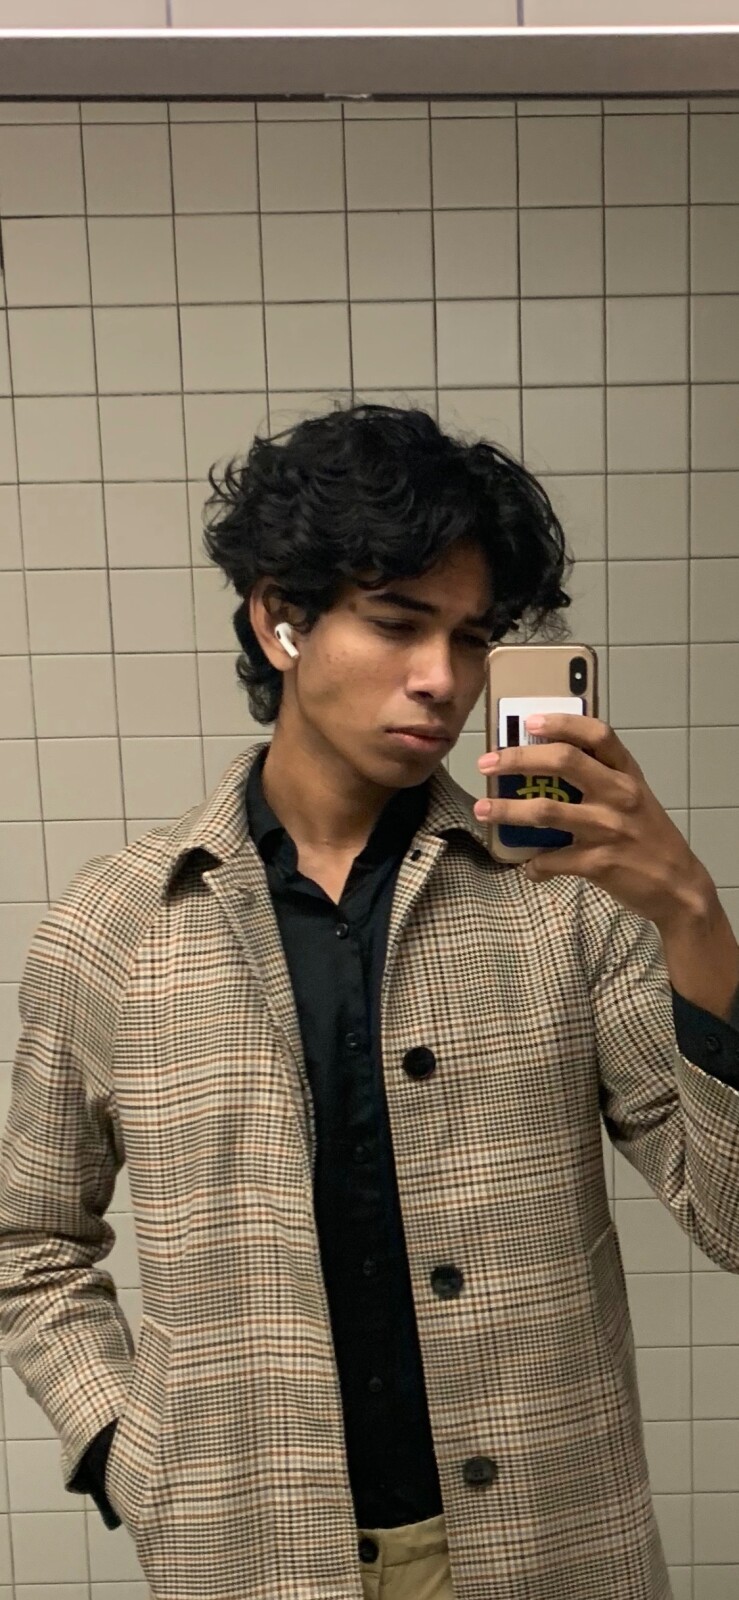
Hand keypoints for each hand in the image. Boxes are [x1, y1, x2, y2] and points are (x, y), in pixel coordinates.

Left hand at [473, 713, 710, 928]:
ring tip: (482, 808)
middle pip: (563, 762)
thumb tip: (546, 762)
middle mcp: (619, 794)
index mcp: (627, 773)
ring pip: (546, 811)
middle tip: (487, 763)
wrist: (678, 886)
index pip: (597, 734)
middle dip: (518, 759)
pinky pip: (551, 860)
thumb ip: (601, 778)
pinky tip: (527, 865)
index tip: (529, 720)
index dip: (562, 722)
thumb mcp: (634, 797)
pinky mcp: (599, 863)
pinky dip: (533, 864)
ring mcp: (608, 828)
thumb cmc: (648, 836)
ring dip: (507, 810)